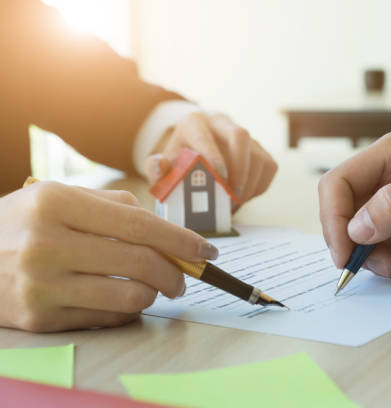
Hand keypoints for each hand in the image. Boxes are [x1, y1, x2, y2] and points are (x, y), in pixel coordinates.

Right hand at [0, 181, 217, 331]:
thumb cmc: (21, 223)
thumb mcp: (57, 197)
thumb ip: (111, 205)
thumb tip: (161, 227)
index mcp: (55, 204)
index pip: (138, 224)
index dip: (180, 239)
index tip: (205, 250)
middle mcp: (46, 244)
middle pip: (140, 261)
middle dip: (176, 271)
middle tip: (183, 276)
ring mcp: (41, 285)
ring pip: (130, 295)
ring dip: (153, 292)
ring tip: (151, 285)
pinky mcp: (40, 318)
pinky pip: (107, 317)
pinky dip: (126, 307)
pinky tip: (121, 296)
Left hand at [142, 112, 276, 206]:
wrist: (195, 148)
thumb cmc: (179, 158)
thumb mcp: (163, 162)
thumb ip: (155, 167)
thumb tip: (158, 168)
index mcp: (195, 123)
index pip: (206, 136)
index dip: (214, 157)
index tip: (218, 179)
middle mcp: (222, 123)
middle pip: (240, 136)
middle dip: (239, 168)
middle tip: (232, 195)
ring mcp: (245, 135)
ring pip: (258, 156)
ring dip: (250, 184)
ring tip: (234, 205)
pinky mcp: (260, 150)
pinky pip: (268, 168)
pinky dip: (259, 187)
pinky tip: (243, 197)